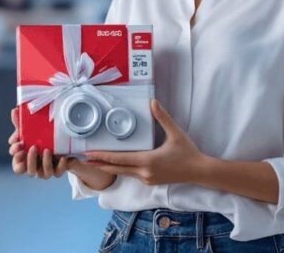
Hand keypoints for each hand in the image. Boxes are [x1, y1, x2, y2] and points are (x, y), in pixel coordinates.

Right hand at [8, 106, 72, 178]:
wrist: (60, 143)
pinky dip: (60, 165)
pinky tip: (62, 157)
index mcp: (26, 162)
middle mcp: (36, 168)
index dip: (17, 159)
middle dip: (30, 160)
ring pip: (44, 175)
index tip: (19, 145)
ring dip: (45, 163)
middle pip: (30, 172)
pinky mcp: (58, 169)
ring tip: (47, 150)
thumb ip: (21, 122)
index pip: (17, 167)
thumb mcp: (30, 130)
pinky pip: (59, 172)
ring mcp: (47, 170)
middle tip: (33, 147)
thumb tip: (14, 111)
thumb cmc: (38, 138)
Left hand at [84, 99, 207, 185]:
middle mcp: (145, 172)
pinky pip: (131, 175)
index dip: (103, 156)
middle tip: (84, 160)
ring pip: (123, 173)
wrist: (199, 171)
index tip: (89, 154)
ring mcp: (147, 179)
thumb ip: (163, 118)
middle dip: (99, 164)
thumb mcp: (175, 133)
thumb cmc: (188, 152)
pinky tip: (115, 165)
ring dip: (109, 167)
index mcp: (148, 161)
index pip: (120, 159)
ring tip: (95, 163)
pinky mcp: (150, 181)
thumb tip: (153, 102)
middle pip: (117, 169)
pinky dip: (121, 170)